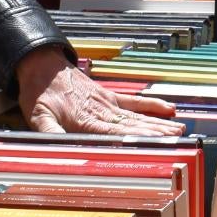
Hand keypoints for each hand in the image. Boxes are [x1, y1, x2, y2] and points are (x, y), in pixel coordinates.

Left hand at [17, 47, 183, 136]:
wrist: (42, 66)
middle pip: (133, 125)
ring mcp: (107, 102)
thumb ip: (50, 134)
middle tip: (178, 141)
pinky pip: (134, 101)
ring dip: (159, 123)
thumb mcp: (37, 117)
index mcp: (85, 120)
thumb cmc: (39, 94)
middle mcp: (101, 111)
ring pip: (137, 115)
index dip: (137, 140)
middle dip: (156, 134)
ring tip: (179, 130)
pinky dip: (151, 105)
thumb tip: (60, 151)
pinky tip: (167, 109)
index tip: (155, 146)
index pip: (116, 133)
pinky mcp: (108, 95)